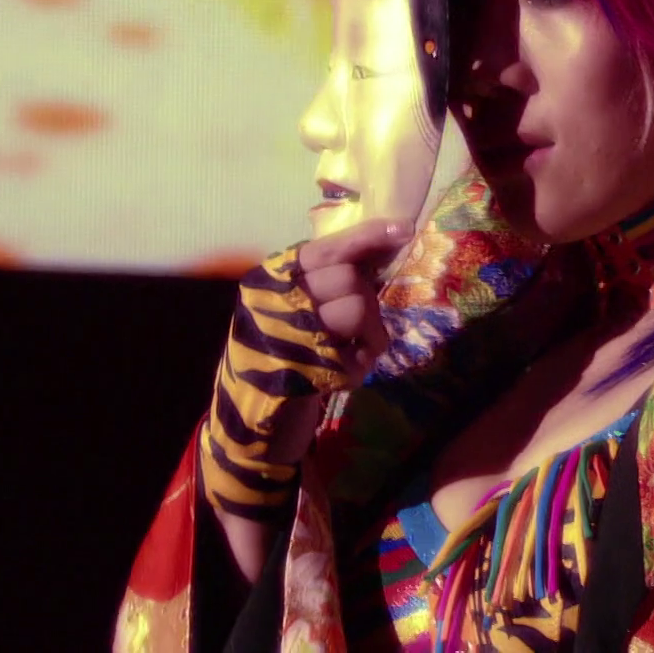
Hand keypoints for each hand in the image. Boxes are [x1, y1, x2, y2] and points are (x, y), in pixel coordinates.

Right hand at [200, 218, 412, 521]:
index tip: (403, 230)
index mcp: (270, 280)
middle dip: (367, 300)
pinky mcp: (306, 368)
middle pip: (348, 277)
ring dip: (370, 334)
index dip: (366, 237)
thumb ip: (323, 283)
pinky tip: (342, 374)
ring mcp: (288, 333)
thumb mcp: (291, 311)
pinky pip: (358, 353)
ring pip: (358, 308)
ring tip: (354, 353)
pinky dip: (361, 364)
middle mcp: (275, 300)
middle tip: (359, 328)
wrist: (251, 423)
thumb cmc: (279, 358)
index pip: (324, 248)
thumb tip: (376, 255)